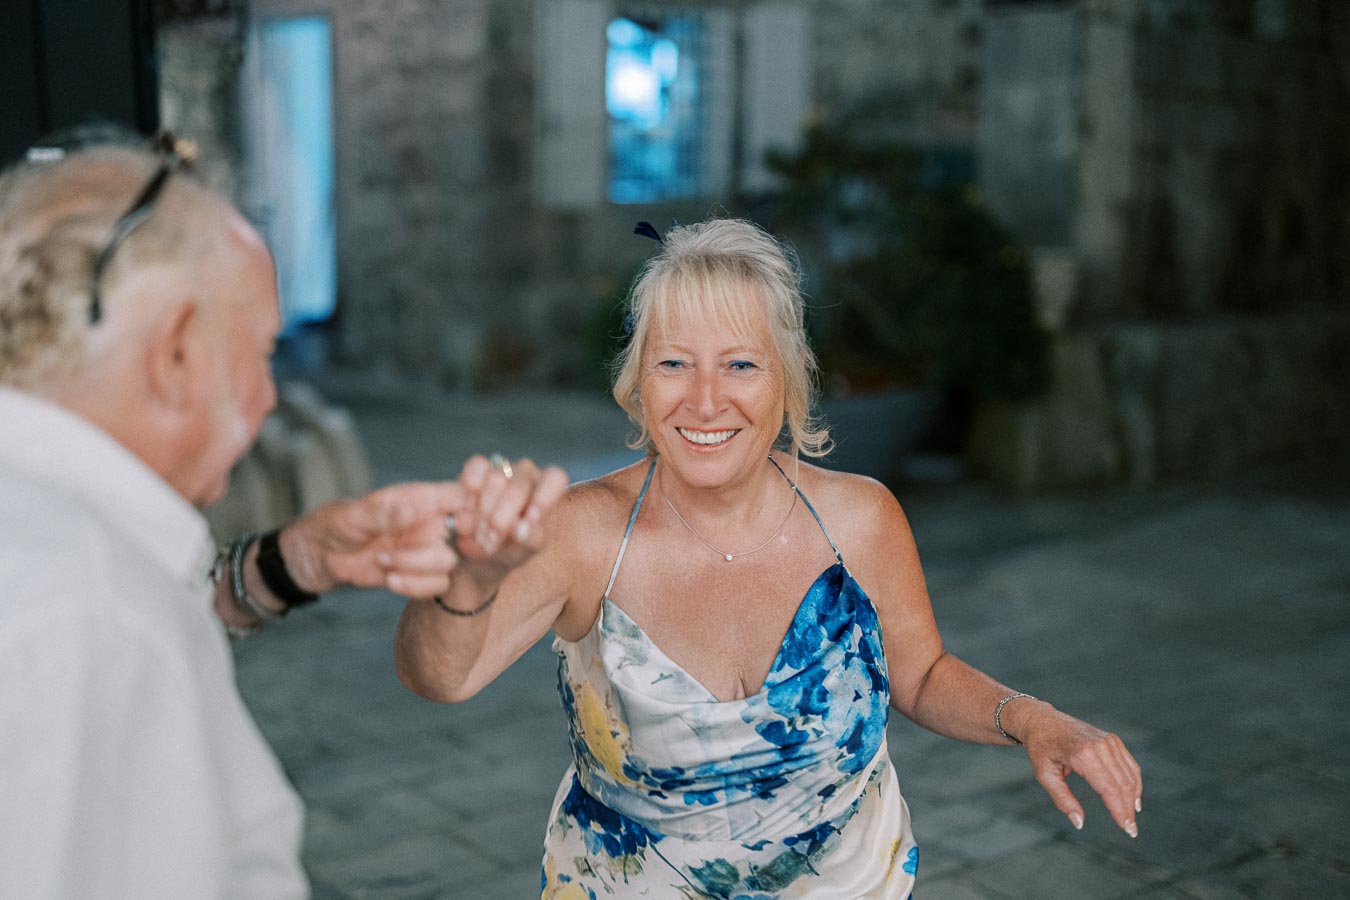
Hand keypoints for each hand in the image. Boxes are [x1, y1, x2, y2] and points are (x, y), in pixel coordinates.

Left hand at [279, 481, 467, 599]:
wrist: (315, 558)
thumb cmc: (331, 526)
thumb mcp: (351, 516)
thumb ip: (383, 512)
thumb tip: (414, 508)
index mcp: (419, 498)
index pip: (462, 493)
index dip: (473, 503)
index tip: (455, 518)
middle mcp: (427, 523)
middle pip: (466, 532)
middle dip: (447, 543)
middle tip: (414, 547)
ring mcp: (423, 550)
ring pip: (450, 562)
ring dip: (419, 567)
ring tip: (385, 562)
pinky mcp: (416, 575)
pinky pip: (436, 585)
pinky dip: (416, 586)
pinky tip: (390, 580)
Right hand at [446, 454, 569, 576]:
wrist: (478, 548)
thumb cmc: (512, 547)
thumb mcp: (525, 550)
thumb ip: (529, 538)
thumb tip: (520, 527)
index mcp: (549, 488)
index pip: (555, 478)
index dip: (543, 498)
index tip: (530, 519)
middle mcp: (528, 474)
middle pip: (519, 488)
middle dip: (501, 520)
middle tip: (490, 543)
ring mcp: (503, 467)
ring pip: (496, 479)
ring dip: (482, 513)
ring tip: (477, 535)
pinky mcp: (478, 466)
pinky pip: (476, 468)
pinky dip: (470, 491)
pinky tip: (466, 510)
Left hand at [1020, 704, 1142, 837]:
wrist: (1042, 720)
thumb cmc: (1041, 748)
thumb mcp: (1045, 775)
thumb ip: (1062, 799)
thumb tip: (1079, 823)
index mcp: (1083, 754)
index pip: (1109, 788)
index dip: (1119, 810)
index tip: (1126, 829)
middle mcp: (1100, 746)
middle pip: (1122, 784)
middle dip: (1128, 809)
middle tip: (1131, 831)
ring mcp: (1109, 741)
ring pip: (1129, 775)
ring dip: (1133, 798)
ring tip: (1131, 819)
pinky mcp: (1112, 739)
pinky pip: (1129, 764)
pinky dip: (1134, 783)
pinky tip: (1134, 799)